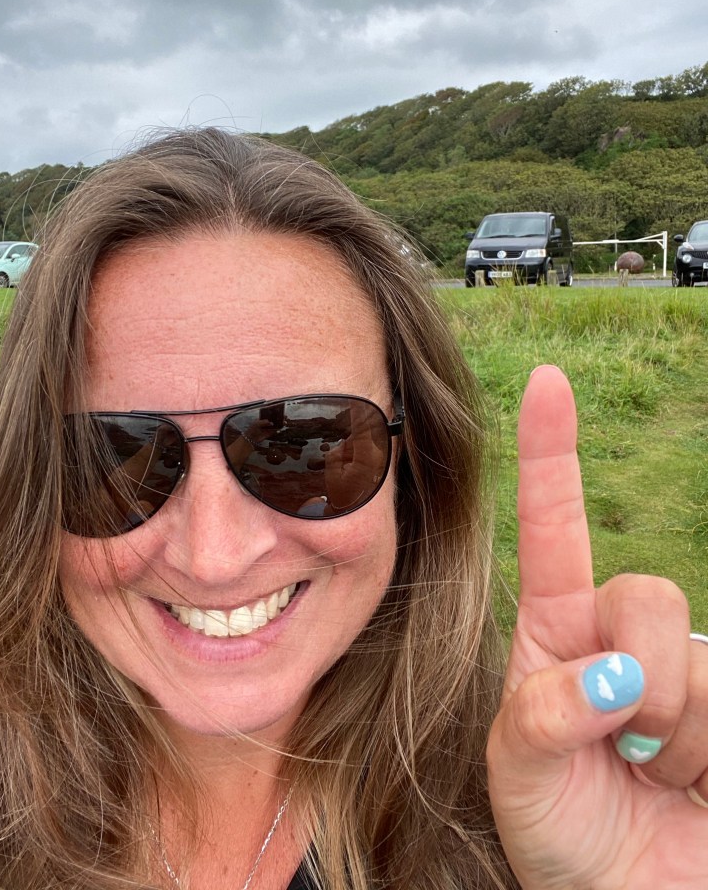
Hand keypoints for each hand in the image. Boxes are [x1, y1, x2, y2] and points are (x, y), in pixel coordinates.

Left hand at [487, 365, 707, 889]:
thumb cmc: (563, 832)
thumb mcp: (521, 776)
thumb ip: (545, 717)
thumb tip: (612, 675)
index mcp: (557, 633)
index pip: (554, 528)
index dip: (552, 452)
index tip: (547, 380)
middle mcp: (623, 637)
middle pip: (644, 595)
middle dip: (639, 677)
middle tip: (627, 746)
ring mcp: (687, 672)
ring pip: (698, 661)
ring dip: (679, 739)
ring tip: (659, 777)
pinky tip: (700, 786)